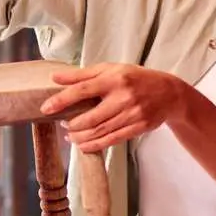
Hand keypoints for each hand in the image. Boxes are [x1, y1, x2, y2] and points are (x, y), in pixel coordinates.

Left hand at [40, 64, 188, 152]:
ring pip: (99, 132)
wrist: (169, 93)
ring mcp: (132, 114)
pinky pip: (111, 140)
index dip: (62, 100)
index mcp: (114, 79)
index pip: (83, 90)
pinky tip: (83, 145)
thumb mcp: (111, 69)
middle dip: (71, 124)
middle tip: (63, 124)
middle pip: (90, 117)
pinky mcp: (138, 128)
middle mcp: (123, 97)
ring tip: (70, 136)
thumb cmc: (136, 79)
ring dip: (80, 137)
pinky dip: (93, 146)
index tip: (46, 108)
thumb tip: (56, 77)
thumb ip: (83, 74)